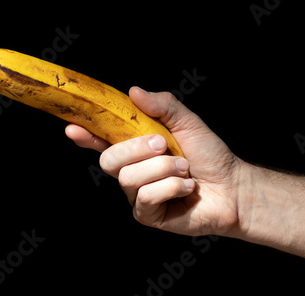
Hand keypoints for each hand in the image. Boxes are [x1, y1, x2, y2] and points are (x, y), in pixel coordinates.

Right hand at [66, 87, 253, 237]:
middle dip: (136, 148)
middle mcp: (132, 170)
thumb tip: (133, 91)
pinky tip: (187, 188)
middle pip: (108, 160)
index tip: (72, 127)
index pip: (103, 140)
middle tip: (163, 144)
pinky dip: (171, 187)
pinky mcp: (147, 214)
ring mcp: (138, 194)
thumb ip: (162, 105)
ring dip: (163, 168)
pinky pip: (145, 197)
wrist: (232, 187)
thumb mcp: (187, 122)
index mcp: (137, 147)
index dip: (86, 134)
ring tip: (185, 170)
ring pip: (128, 178)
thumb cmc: (209, 154)